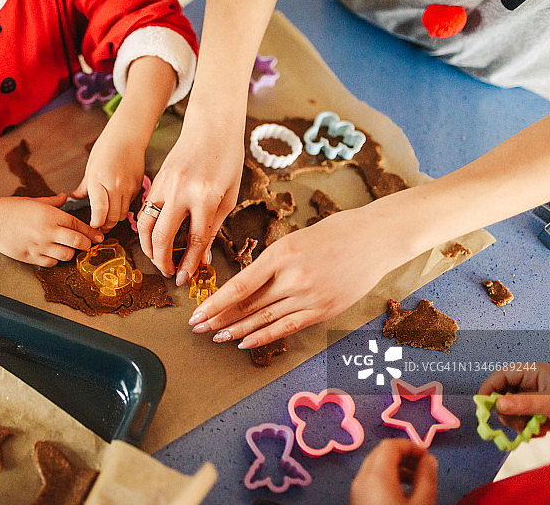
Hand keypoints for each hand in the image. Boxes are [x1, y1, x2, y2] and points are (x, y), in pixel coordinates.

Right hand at [0, 193, 102, 265]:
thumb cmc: (11, 209)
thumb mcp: (35, 200)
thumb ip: (53, 202)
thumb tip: (65, 197)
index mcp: (50, 215)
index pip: (78, 225)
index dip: (91, 232)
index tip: (99, 236)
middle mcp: (48, 232)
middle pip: (77, 242)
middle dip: (86, 245)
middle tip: (88, 245)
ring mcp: (40, 246)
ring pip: (66, 255)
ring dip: (71, 253)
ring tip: (70, 250)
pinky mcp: (31, 257)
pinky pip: (51, 263)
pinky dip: (55, 260)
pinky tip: (53, 254)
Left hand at [72, 56, 176, 232]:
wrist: (128, 135)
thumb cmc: (107, 148)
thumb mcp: (91, 167)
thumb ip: (84, 187)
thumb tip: (75, 198)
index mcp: (99, 180)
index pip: (99, 212)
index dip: (96, 223)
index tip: (93, 226)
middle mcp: (115, 186)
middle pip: (113, 217)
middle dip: (106, 225)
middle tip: (100, 227)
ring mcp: (128, 187)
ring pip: (123, 213)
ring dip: (115, 218)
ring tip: (108, 218)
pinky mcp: (138, 186)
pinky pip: (130, 204)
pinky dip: (124, 207)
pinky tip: (118, 204)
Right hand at [137, 118, 243, 281]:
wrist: (212, 126)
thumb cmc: (227, 160)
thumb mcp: (229, 197)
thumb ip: (213, 229)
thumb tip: (201, 258)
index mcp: (206, 197)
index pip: (194, 239)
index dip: (189, 263)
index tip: (184, 278)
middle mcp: (181, 191)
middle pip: (162, 237)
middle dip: (162, 261)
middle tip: (168, 272)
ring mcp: (164, 184)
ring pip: (146, 224)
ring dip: (148, 247)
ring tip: (157, 259)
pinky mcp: (155, 179)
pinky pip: (145, 210)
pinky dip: (146, 228)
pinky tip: (153, 237)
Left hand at [188, 207, 402, 347]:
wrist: (378, 238)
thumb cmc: (335, 232)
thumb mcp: (295, 239)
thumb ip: (272, 262)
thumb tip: (246, 285)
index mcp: (282, 254)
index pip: (240, 285)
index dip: (216, 303)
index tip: (197, 313)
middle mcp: (294, 278)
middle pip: (249, 305)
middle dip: (220, 318)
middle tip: (197, 328)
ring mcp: (310, 297)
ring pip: (265, 319)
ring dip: (238, 330)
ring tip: (216, 337)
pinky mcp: (324, 310)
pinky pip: (288, 328)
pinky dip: (264, 336)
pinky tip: (245, 343)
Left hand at [350, 439, 436, 504]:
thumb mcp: (422, 503)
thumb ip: (426, 478)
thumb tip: (429, 460)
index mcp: (375, 475)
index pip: (390, 445)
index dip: (411, 445)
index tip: (426, 455)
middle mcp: (361, 479)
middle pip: (381, 453)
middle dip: (404, 455)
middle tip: (424, 465)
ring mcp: (357, 490)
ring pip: (376, 466)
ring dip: (397, 467)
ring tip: (418, 481)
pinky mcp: (357, 499)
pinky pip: (372, 480)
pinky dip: (388, 478)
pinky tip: (404, 491)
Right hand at [478, 362, 549, 436]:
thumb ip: (524, 404)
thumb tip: (497, 405)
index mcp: (533, 372)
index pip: (501, 376)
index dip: (488, 389)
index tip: (482, 407)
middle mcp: (531, 383)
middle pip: (503, 394)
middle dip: (507, 412)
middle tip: (514, 425)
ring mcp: (536, 397)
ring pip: (512, 409)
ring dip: (518, 423)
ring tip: (532, 431)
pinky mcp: (540, 411)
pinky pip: (523, 418)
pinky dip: (527, 428)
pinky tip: (539, 432)